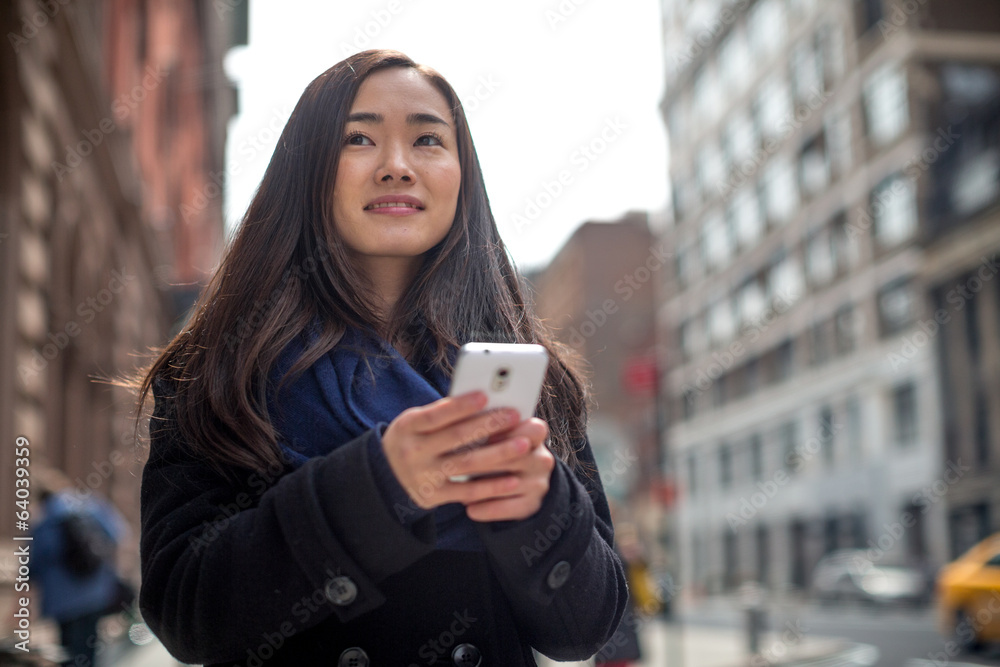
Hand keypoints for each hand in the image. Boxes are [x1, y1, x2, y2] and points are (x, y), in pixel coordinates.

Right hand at [381, 391, 553, 521]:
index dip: (462, 406)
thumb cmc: (413, 437)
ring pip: (466, 463)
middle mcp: (414, 451)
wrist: (385, 474)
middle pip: (457, 437)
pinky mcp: (433, 496)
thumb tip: (484, 401)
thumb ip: (443, 413)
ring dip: (497, 454)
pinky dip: (490, 486)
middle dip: (489, 425)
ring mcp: (424, 475)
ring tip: (522, 445)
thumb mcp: (416, 421)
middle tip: (515, 416)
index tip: (486, 395)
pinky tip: (512, 480)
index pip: (437, 414)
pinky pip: (466, 491)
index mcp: (409, 426)